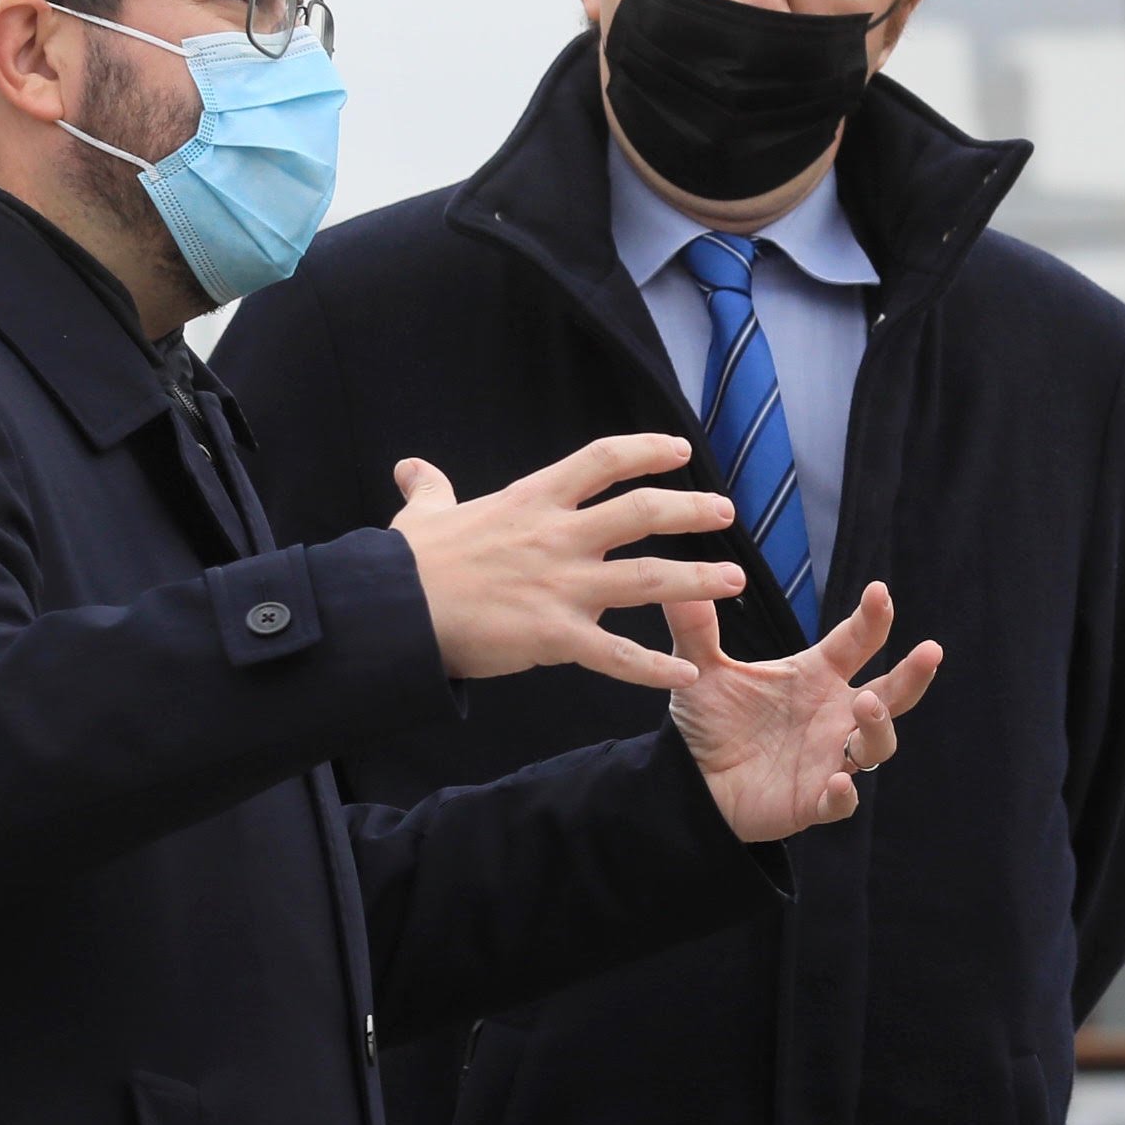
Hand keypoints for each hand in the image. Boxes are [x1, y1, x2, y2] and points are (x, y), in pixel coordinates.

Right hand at [391, 437, 744, 687]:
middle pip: (642, 512)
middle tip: (726, 513)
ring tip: (735, 580)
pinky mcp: (554, 636)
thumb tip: (411, 468)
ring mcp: (560, 587)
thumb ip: (431, 490)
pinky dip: (654, 668)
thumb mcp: (423, 516)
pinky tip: (686, 674)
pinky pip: (617, 655)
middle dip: (691, 510)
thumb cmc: (406, 565)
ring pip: (647, 579)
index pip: (602, 460)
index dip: (646, 450)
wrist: (389, 613)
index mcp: (532, 501)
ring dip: (698, 580)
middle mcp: (557, 537)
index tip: (680, 450)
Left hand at [663, 580, 947, 842]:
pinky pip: (840, 800)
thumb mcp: (700, 669)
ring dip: (879, 725)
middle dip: (913, 673)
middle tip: (930, 651)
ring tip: (866, 703)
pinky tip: (839, 783)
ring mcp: (830, 758)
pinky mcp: (814, 799)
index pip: (857, 642)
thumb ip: (695, 627)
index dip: (873, 618)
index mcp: (817, 675)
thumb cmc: (709, 722)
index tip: (879, 592)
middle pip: (892, 693)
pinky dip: (844, 793)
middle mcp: (834, 714)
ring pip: (877, 744)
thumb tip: (683, 579)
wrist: (688, 781)